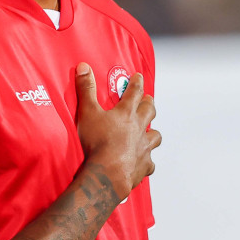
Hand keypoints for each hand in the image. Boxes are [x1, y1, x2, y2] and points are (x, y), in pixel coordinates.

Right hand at [74, 64, 159, 199]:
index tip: (139, 77)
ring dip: (153, 133)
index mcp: (126, 114)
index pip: (134, 93)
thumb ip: (86, 90)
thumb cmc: (98, 143)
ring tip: (150, 132)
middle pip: (149, 112)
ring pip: (155, 136)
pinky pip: (150, 163)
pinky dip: (147, 161)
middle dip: (149, 104)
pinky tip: (144, 162)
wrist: (108, 172)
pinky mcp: (144, 165)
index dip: (137, 83)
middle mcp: (139, 129)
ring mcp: (144, 147)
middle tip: (148, 99)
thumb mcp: (88, 112)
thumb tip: (84, 67)